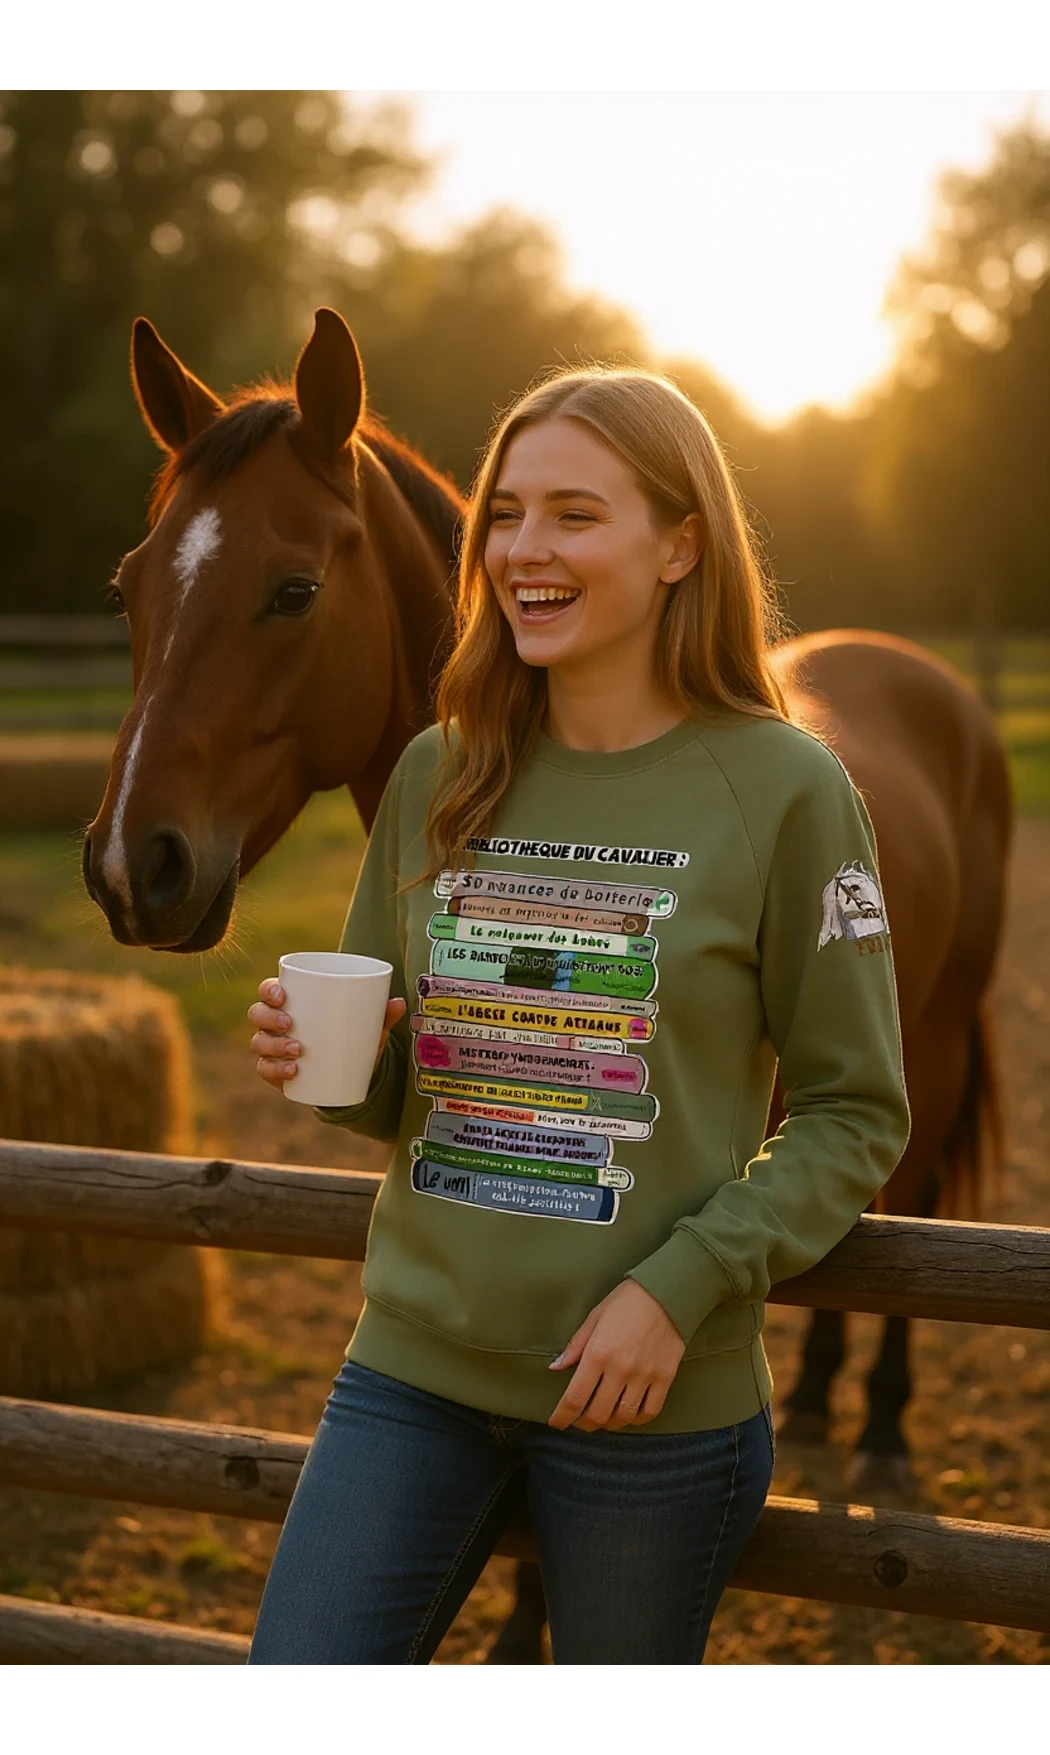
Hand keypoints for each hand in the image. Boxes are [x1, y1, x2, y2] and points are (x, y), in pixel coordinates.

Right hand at [247, 977, 406, 1091]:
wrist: (346, 1072)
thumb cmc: (348, 1036)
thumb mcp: (365, 1026)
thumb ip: (380, 1014)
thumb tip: (400, 1002)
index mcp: (291, 1002)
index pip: (268, 990)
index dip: (269, 990)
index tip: (283, 996)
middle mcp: (274, 1023)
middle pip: (257, 1014)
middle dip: (269, 1018)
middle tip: (291, 1025)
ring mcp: (272, 1047)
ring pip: (258, 1042)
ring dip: (274, 1046)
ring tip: (299, 1051)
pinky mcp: (275, 1071)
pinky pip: (265, 1070)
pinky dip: (276, 1070)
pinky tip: (292, 1072)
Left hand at [547, 1279, 685, 1431]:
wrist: (667, 1292)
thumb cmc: (628, 1300)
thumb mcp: (595, 1316)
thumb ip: (575, 1346)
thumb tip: (556, 1368)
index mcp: (598, 1353)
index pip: (575, 1397)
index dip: (562, 1416)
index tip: (556, 1422)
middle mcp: (620, 1369)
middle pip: (598, 1414)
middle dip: (584, 1423)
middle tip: (579, 1421)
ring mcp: (644, 1376)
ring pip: (623, 1416)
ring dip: (609, 1424)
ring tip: (603, 1418)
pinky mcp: (664, 1378)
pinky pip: (650, 1411)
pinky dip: (637, 1419)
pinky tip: (629, 1414)